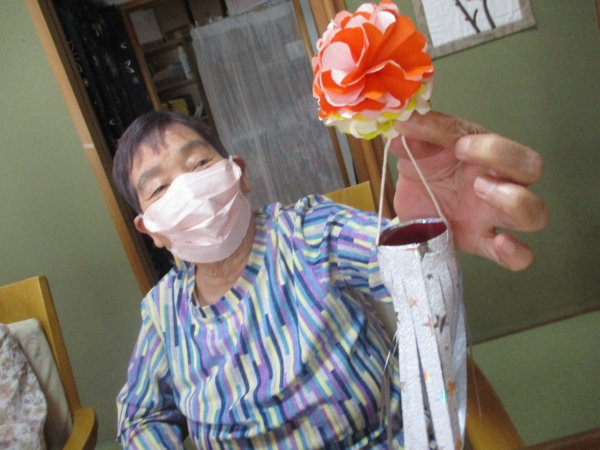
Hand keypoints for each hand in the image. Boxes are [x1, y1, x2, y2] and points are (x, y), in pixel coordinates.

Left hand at [389, 111, 548, 270]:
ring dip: (515, 203)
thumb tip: (405, 122)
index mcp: (484, 154)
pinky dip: (515, 252)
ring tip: (480, 194)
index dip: (487, 146)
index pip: (504, 145)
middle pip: (532, 168)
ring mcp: (493, 215)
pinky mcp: (483, 243)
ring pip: (535, 213)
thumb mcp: (416, 149)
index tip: (457, 146)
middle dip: (507, 164)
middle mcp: (498, 181)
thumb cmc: (424, 169)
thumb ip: (415, 136)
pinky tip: (500, 243)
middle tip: (473, 172)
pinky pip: (517, 256)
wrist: (409, 203)